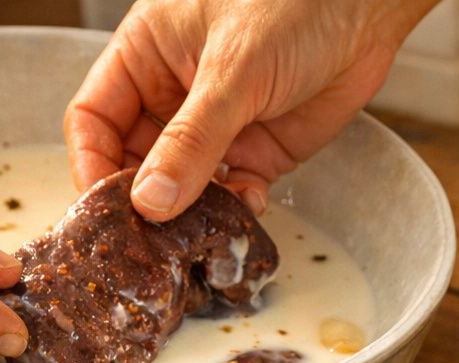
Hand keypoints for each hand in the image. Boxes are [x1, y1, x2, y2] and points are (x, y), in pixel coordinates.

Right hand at [65, 0, 435, 220]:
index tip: (103, 209)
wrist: (366, 9)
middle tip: (149, 242)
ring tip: (196, 238)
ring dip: (189, 215)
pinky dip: (236, 209)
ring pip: (184, 186)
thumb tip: (151, 201)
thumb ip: (192, 139)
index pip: (94, 119)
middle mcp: (174, 95)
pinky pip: (233, 194)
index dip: (92, 164)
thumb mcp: (232, 70)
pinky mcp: (260, 152)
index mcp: (145, 57)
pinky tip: (249, 206)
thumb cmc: (292, 5)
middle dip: (141, 202)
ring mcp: (217, 128)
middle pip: (134, 162)